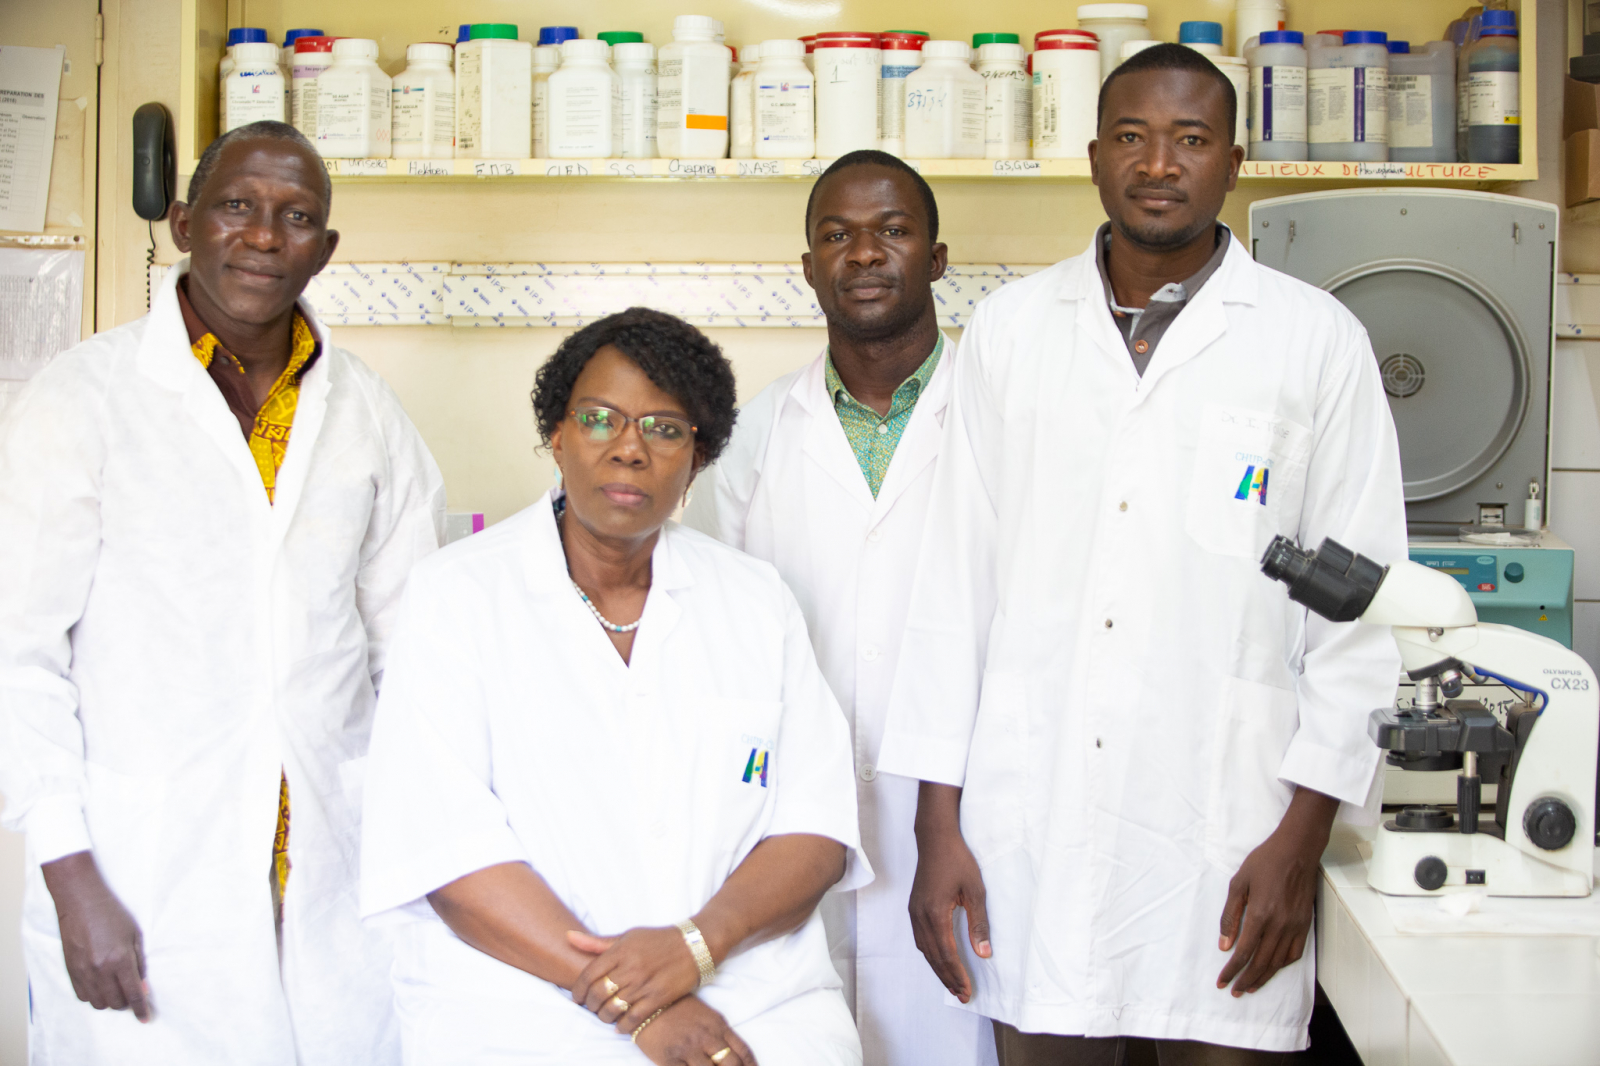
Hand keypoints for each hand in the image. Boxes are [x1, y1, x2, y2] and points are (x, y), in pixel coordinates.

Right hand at [41, 850, 151, 1021]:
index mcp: (120, 959)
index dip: (140, 1008)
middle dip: (126, 1003)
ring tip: (116, 987)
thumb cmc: (111, 914)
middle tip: (131, 993)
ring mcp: (82, 972)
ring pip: (98, 1003)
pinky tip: (100, 984)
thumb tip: (142, 988)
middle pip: (115, 1002)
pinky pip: (82, 996)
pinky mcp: (70, 971)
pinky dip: (93, 996)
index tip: (145, 1018)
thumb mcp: (135, 935)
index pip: (132, 994)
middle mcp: (100, 969)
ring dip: (110, 1000)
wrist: (80, 902)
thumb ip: (139, 964)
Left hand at [568, 926, 699, 1032]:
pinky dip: (623, 1026)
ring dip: (604, 1016)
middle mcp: (631, 967)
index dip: (578, 990)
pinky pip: (634, 1018)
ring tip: (604, 1016)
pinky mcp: (659, 997)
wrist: (695, 944)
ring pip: (613, 1008)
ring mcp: (645, 983)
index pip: (589, 974)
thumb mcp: (628, 936)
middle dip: (589, 1004)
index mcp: (621, 950)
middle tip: (590, 1007)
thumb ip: (598, 943)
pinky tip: (620, 1026)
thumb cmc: (658, 940)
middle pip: (598, 993)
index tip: (577, 997)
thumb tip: (569, 937)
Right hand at [634, 996, 757, 1065]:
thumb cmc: (677, 1007)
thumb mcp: (705, 1015)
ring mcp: (687, 1049)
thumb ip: (720, 1033)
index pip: (742, 1051)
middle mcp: (706, 1038)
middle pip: (731, 1065)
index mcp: (717, 1025)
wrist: (645, 1003)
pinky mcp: (669, 1060)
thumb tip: (732, 1054)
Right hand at [908, 782, 990, 1002]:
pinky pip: (920, 939)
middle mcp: (921, 916)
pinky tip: (938, 959)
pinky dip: (930, 954)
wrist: (935, 839)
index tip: (967, 990)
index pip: (946, 954)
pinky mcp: (914, 907)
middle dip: (948, 978)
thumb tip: (984, 953)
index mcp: (935, 914)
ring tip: (952, 983)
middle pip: (933, 956)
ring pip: (925, 949)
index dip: (957, 975)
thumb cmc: (958, 860)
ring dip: (938, 968)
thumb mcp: (975, 890)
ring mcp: (914, 912)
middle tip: (961, 995)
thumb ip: (979, 923)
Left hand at [1216, 787, 1339, 995]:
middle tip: (1234, 991)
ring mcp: (1294, 926)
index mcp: (1260, 915)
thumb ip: (1230, 916)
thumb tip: (1224, 945)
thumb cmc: (1264, 862)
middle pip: (1260, 963)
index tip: (1222, 982)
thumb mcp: (1239, 883)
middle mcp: (1279, 925)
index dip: (1231, 971)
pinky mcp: (1305, 924)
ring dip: (1263, 977)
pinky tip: (1272, 968)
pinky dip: (1282, 965)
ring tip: (1250, 986)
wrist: (1297, 851)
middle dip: (1245, 980)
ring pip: (1278, 962)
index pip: (1243, 953)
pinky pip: (1294, 953)